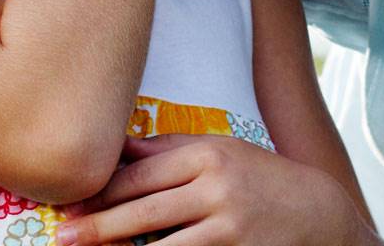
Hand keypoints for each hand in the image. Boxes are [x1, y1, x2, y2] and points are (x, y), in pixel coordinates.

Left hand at [55, 134, 378, 245]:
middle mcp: (217, 187)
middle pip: (143, 210)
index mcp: (208, 154)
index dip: (101, 192)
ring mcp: (228, 226)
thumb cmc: (262, 180)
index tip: (70, 204)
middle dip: (98, 227)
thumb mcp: (223, 153)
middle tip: (64, 238)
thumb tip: (119, 147)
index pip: (141, 174)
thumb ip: (171, 151)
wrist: (319, 216)